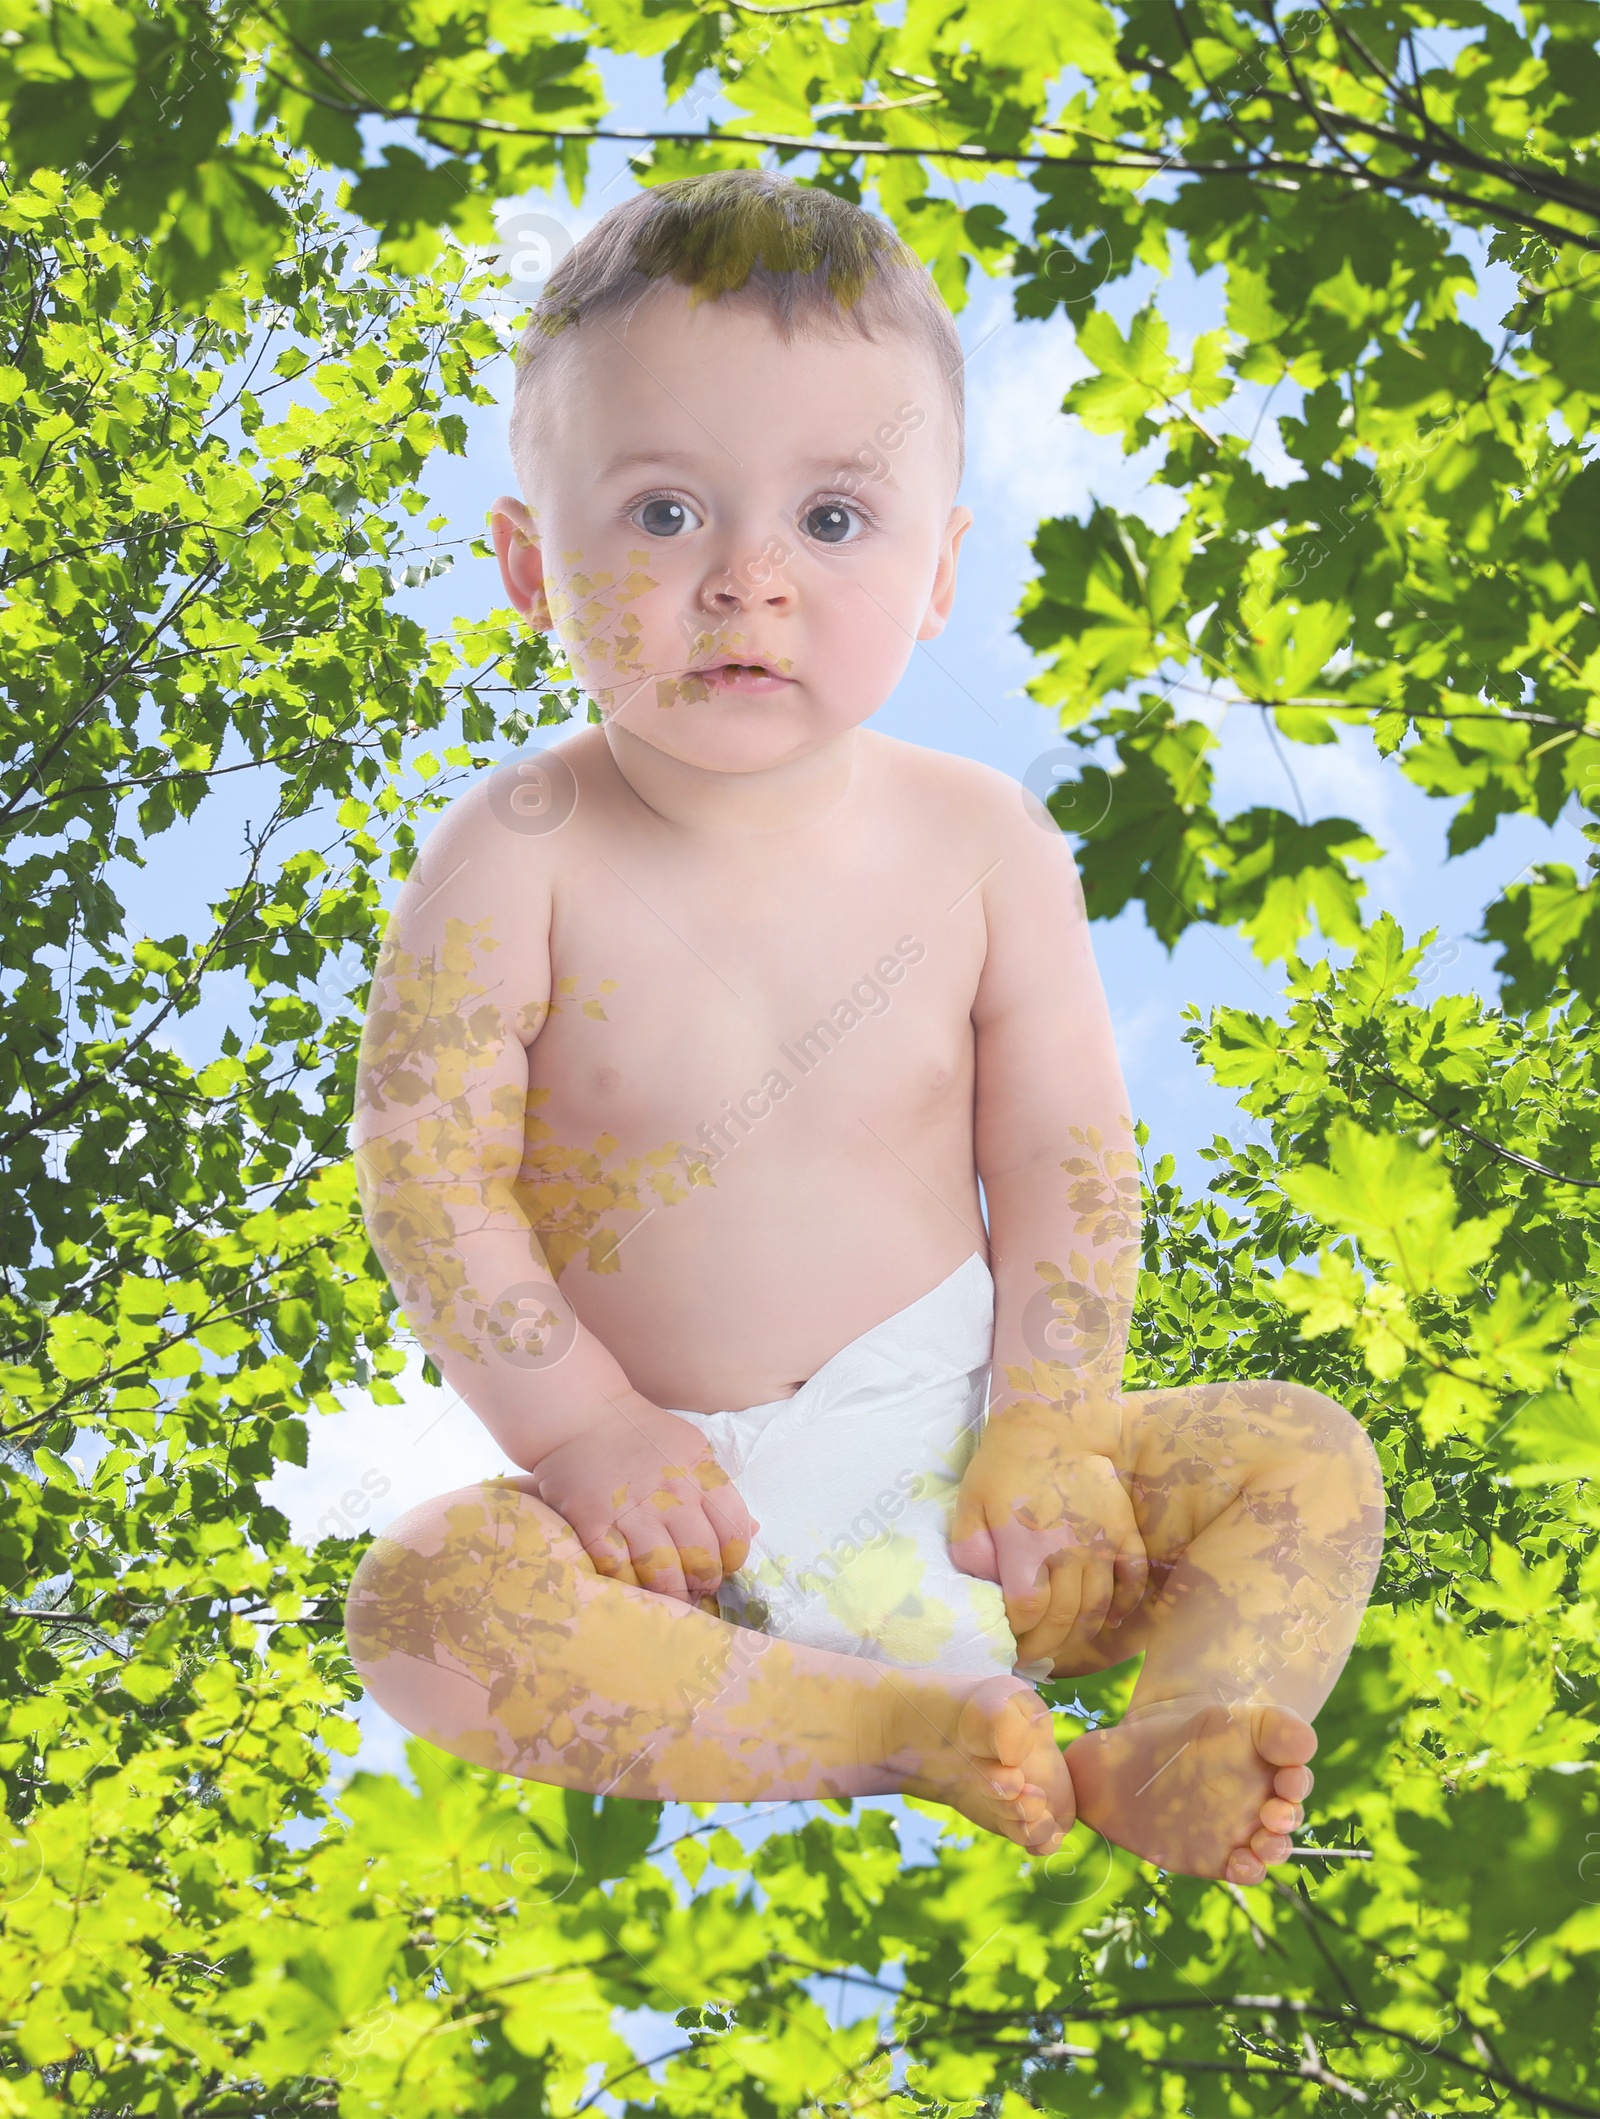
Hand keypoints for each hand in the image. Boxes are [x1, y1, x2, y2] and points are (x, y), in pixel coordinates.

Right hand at [528, 1392, 756, 1605]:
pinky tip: (634, 1583)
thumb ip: (719, 1490)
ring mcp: (631, 1510)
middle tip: (696, 1589)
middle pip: (702, 1559)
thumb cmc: (641, 1434)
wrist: (581, 1415)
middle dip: (704, 1583)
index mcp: (699, 1473)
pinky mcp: (593, 1523)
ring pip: (663, 1574)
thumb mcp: (692, 1449)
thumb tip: (752, 1530)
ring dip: (672, 1593)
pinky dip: (629, 1584)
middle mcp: (670, 1494)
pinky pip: (617, 1571)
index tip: (724, 1567)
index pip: (735, 1530)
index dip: (734, 1559)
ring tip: (671, 1595)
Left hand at [949, 1404, 1147, 1669]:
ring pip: (1098, 1607)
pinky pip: (1133, 1579)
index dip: (1019, 1636)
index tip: (1008, 1644)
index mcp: (1027, 1549)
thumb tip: (979, 1589)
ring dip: (1081, 1635)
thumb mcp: (970, 1503)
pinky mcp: (1123, 1530)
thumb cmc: (1005, 1465)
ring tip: (1062, 1645)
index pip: (1028, 1614)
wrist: (1053, 1422)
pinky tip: (1109, 1619)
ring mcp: (1102, 1543)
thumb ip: (970, 1551)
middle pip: (1065, 1620)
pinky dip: (1124, 1606)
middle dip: (1046, 1648)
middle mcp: (1069, 1553)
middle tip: (1032, 1657)